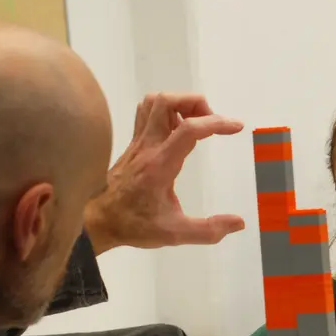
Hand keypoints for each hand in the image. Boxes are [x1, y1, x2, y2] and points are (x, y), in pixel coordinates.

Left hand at [84, 92, 245, 253]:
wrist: (97, 221)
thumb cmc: (134, 226)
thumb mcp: (174, 234)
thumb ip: (207, 230)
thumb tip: (238, 223)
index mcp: (160, 165)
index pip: (189, 129)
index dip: (216, 122)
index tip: (235, 128)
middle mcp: (147, 146)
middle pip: (168, 101)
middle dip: (196, 104)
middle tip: (211, 123)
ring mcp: (137, 142)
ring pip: (154, 102)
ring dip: (179, 103)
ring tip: (195, 123)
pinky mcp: (132, 143)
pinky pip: (146, 112)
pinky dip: (165, 110)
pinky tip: (176, 129)